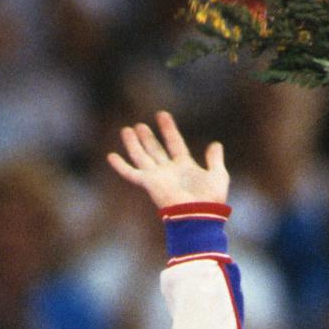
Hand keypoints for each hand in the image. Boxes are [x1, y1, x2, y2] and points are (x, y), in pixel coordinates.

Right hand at [106, 110, 229, 208]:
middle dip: (148, 138)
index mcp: (185, 167)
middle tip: (140, 125)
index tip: (162, 114)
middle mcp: (169, 171)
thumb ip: (215, 159)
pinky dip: (120, 166)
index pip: (174, 143)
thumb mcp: (218, 175)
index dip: (168, 129)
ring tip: (126, 130)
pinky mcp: (149, 184)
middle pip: (155, 150)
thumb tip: (216, 144)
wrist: (199, 214)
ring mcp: (158, 177)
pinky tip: (111, 156)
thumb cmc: (210, 198)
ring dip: (134, 144)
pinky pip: (131, 173)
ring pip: (141, 157)